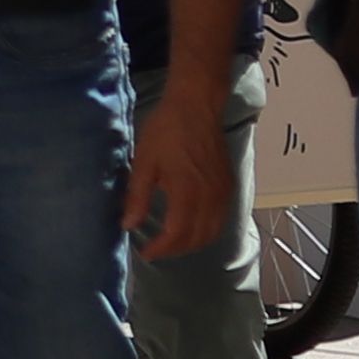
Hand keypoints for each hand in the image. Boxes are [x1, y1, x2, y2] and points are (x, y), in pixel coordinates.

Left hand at [124, 95, 230, 262]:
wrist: (196, 106)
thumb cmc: (166, 130)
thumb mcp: (144, 162)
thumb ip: (137, 196)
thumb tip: (128, 225)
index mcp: (187, 191)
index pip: (177, 234)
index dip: (161, 249)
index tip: (146, 252)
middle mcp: (210, 196)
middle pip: (197, 238)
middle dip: (176, 250)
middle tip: (156, 249)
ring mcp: (223, 192)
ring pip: (212, 231)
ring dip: (193, 243)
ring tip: (172, 243)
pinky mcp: (229, 185)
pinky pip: (221, 219)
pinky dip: (207, 231)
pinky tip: (192, 227)